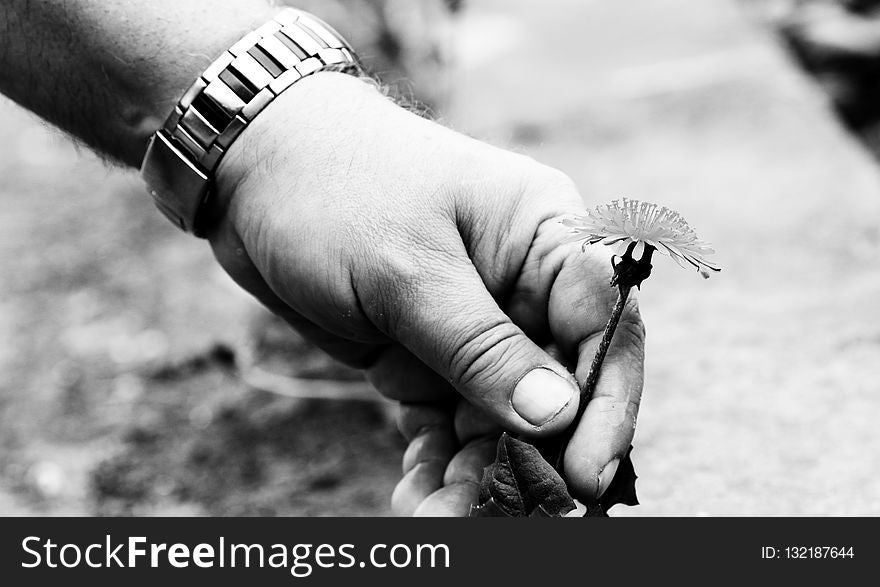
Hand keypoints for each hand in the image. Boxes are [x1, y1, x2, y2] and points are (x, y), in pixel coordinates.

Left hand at [208, 72, 644, 514]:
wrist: (254, 174)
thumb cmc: (338, 190)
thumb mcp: (408, 269)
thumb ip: (482, 345)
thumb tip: (558, 414)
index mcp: (544, 238)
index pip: (604, 326)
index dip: (605, 404)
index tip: (583, 474)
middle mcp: (520, 287)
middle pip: (555, 388)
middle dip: (532, 455)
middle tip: (502, 516)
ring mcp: (473, 328)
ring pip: (497, 420)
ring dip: (475, 473)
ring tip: (438, 519)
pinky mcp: (427, 357)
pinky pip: (446, 422)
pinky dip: (434, 462)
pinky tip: (415, 498)